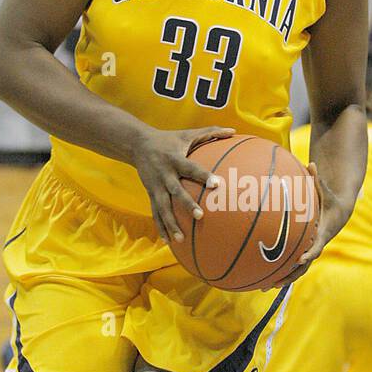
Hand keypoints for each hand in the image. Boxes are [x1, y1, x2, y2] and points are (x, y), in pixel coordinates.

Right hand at [131, 124, 235, 243]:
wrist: (137, 144)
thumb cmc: (169, 139)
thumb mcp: (188, 133)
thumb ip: (210, 132)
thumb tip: (233, 131)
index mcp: (175, 159)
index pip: (191, 168)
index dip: (203, 175)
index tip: (216, 184)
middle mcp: (165, 174)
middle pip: (176, 191)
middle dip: (186, 204)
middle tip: (200, 215)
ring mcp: (155, 186)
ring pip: (162, 207)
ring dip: (171, 223)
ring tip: (181, 239)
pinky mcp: (150, 193)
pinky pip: (155, 212)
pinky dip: (161, 227)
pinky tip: (168, 241)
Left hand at [261, 163, 331, 288]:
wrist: (339, 211)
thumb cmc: (330, 199)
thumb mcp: (326, 189)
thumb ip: (317, 179)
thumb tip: (311, 162)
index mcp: (322, 234)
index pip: (316, 247)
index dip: (309, 253)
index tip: (300, 258)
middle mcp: (315, 246)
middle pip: (303, 266)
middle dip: (289, 276)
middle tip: (274, 282)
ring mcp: (309, 250)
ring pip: (296, 270)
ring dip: (280, 279)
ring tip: (263, 286)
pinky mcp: (303, 250)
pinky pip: (290, 263)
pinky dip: (278, 270)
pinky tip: (260, 274)